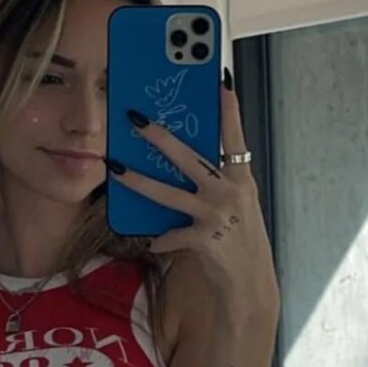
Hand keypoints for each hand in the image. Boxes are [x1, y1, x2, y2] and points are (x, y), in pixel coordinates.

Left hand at [112, 73, 280, 319]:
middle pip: (190, 158)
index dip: (229, 110)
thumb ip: (215, 185)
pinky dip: (161, 239)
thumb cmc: (241, 241)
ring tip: (116, 169)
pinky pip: (171, 235)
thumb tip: (183, 163)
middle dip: (161, 137)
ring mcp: (216, 216)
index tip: (221, 81)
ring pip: (168, 194)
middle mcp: (231, 193)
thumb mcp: (236, 206)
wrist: (251, 285)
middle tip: (136, 119)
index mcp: (242, 180)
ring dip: (139, 181)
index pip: (235, 138)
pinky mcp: (203, 240)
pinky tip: (154, 241)